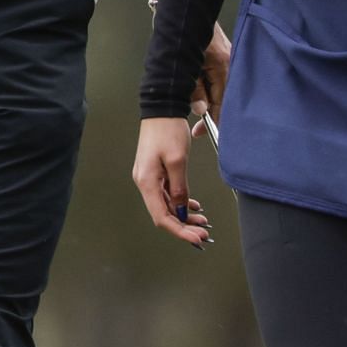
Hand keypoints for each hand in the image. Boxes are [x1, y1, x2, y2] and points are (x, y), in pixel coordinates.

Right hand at [132, 117, 214, 247]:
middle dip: (183, 225)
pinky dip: (180, 201)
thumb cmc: (167, 129)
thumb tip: (181, 209)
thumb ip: (180, 188)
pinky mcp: (155, 171)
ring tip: (201, 221)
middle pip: (163, 213)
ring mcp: (149, 177)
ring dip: (183, 214)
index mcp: (146, 181)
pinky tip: (192, 205)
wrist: (162, 108)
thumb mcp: (178, 160)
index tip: (195, 238)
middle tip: (202, 233)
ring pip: (166, 204)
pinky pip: (167, 193)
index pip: (161, 217)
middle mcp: (144, 182)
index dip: (179, 230)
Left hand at [189, 23, 231, 126]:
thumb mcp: (184, 68)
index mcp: (222, 66)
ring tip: (191, 98)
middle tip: (197, 128)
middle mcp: (230, 63)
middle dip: (209, 112)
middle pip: (223, 98)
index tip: (207, 133)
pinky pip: (219, 79)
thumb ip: (194, 91)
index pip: (222, 103)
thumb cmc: (181, 32)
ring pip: (220, 89)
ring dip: (207, 98)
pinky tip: (199, 89)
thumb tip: (200, 110)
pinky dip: (209, 88)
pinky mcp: (224, 55)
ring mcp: (229, 58)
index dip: (215, 121)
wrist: (185, 8)